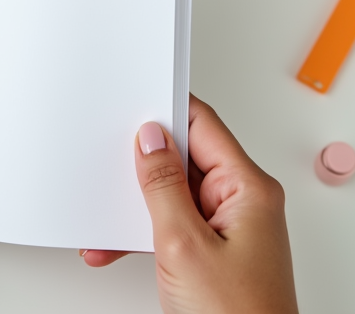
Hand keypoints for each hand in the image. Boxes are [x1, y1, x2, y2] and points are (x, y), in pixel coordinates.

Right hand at [81, 95, 297, 313]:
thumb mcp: (184, 245)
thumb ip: (163, 187)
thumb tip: (150, 140)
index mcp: (248, 189)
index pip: (203, 125)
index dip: (167, 110)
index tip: (132, 103)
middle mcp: (243, 202)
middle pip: (186, 157)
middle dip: (144, 160)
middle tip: (109, 157)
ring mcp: (228, 227)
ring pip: (173, 194)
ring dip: (137, 205)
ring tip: (105, 213)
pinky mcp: (214, 251)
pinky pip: (173, 225)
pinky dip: (143, 233)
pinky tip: (113, 246)